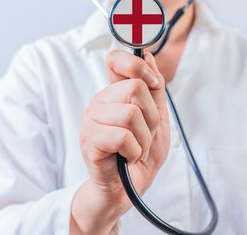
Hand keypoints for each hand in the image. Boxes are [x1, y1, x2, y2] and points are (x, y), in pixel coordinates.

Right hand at [70, 50, 169, 234]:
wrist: (128, 190)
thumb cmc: (140, 155)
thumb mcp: (158, 119)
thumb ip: (155, 89)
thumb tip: (150, 58)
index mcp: (114, 94)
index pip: (115, 60)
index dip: (135, 64)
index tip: (152, 82)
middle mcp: (99, 102)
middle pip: (135, 88)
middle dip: (152, 117)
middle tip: (144, 135)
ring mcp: (91, 121)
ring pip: (131, 114)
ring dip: (144, 138)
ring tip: (136, 149)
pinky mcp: (88, 141)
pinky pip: (123, 136)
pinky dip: (134, 150)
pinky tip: (127, 157)